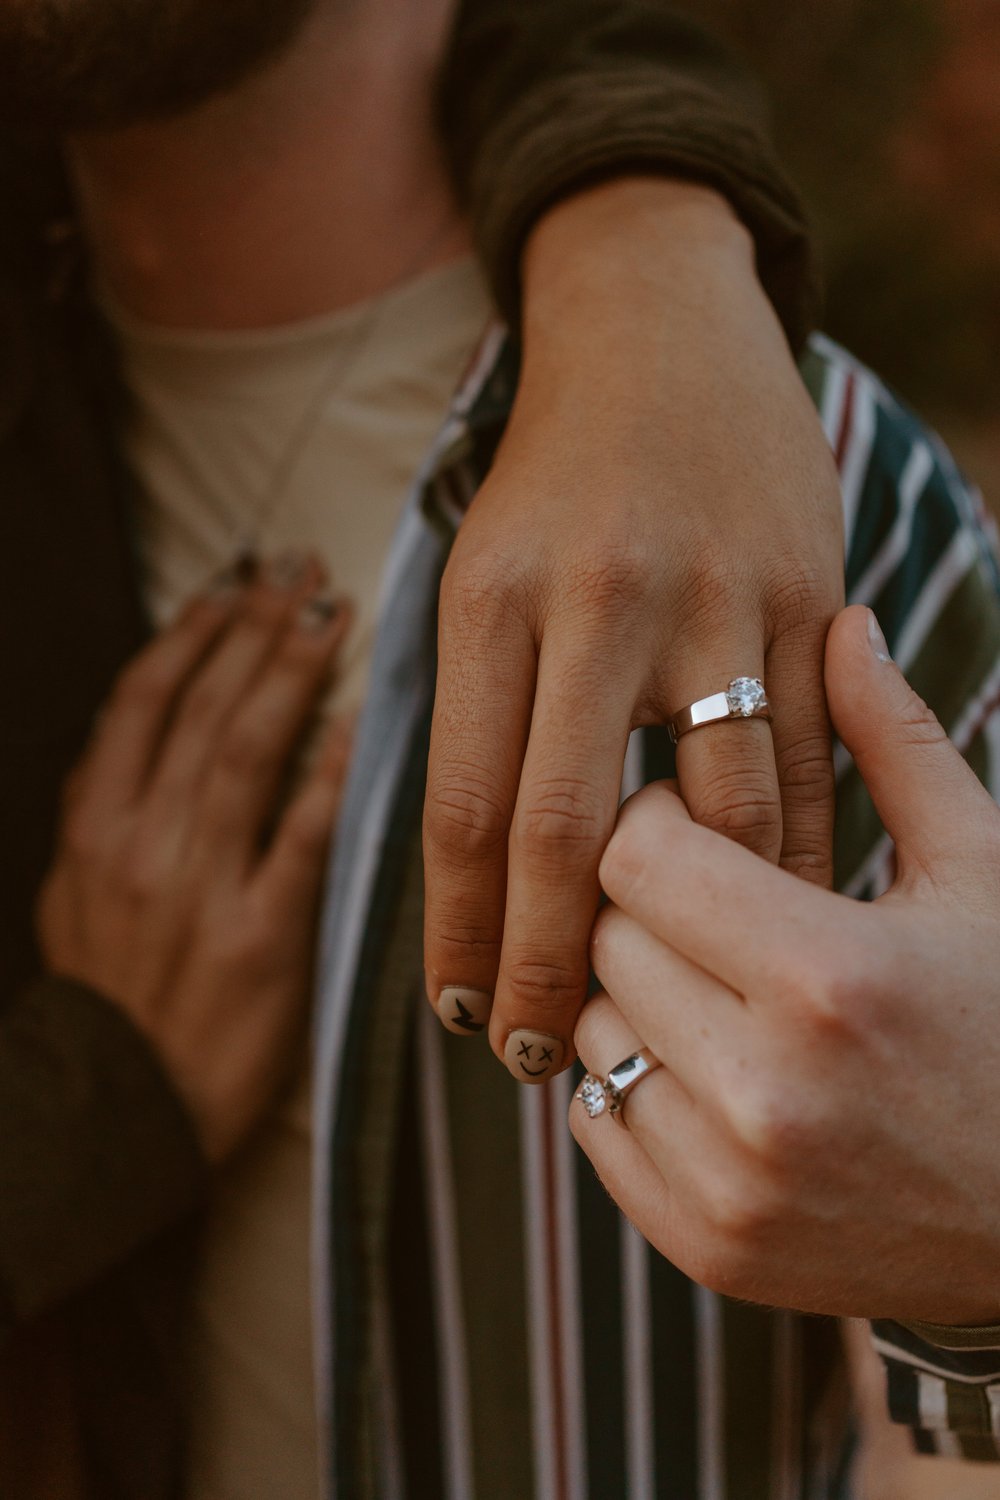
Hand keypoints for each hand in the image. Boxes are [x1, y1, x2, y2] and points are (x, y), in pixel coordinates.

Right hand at [37, 562, 350, 1162]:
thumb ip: (101, 814)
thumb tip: (134, 734)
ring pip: (245, 753)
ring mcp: (198, 888)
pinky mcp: (259, 938)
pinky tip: (359, 725)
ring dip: (290, 675)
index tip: (231, 588)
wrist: (118, 1109)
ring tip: (327, 619)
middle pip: (203, 708)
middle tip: (300, 574)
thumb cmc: (109, 1000)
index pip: (142, 702)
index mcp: (93, 827)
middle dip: (254, 631)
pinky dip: (326, 777)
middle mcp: (140, 843)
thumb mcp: (70, 897)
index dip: (189, 635)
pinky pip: (297, 839)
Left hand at [423, 177, 843, 1080]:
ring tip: (650, 1017)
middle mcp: (603, 600)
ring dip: (684, 938)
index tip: (459, 1015)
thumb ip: (480, 720)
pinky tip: (753, 931)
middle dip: (548, 971)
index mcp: (495, 599)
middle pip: (568, 837)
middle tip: (535, 1058)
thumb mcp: (479, 577)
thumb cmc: (553, 482)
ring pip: (711, 817)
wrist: (662, 334)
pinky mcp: (813, 600)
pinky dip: (782, 860)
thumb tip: (484, 893)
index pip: (467, 813)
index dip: (461, 937)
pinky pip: (805, 764)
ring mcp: (721, 598)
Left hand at [573, 605, 999, 1325]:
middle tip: (705, 902)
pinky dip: (628, 1077)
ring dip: (633, 988)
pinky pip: (592, 1121)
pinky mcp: (706, 1249)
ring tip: (714, 983)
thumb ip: (898, 747)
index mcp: (831, 974)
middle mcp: (766, 1087)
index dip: (659, 822)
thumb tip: (849, 621)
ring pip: (589, 1025)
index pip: (638, 854)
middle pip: (604, 934)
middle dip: (643, 903)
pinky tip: (704, 1060)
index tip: (695, 826)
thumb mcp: (981, 872)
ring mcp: (729, 1183)